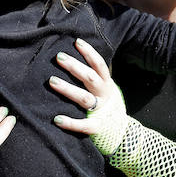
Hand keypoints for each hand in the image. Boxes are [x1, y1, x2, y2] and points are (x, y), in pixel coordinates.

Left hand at [49, 39, 128, 154]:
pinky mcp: (97, 128)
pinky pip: (84, 125)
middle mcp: (105, 96)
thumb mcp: (106, 90)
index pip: (99, 65)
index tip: (76, 42)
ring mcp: (102, 112)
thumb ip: (95, 79)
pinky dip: (71, 123)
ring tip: (51, 81)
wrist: (124, 135)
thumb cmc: (109, 108)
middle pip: (90, 78)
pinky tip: (57, 119)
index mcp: (107, 85)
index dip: (89, 53)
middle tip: (59, 57)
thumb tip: (76, 59)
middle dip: (75, 67)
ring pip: (84, 98)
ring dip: (68, 89)